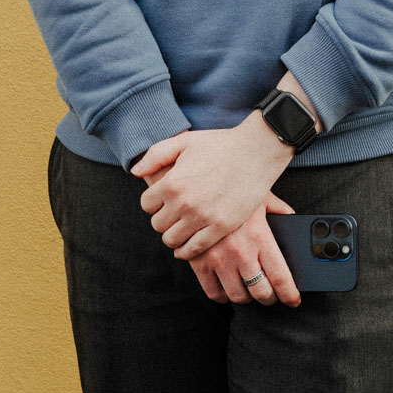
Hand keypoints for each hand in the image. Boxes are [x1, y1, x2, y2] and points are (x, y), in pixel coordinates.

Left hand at [131, 115, 293, 259]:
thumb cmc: (219, 145)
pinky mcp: (220, 228)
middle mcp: (184, 203)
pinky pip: (193, 249)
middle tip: (174, 212)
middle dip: (163, 218)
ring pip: (172, 240)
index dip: (154, 201)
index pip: (146, 204)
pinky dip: (187, 250)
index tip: (164, 198)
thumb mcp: (184, 142)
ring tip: (183, 225)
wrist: (256, 152)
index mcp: (172, 182)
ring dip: (174, 234)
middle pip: (157, 225)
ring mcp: (202, 218)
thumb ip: (155, 155)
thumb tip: (135, 172)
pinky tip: (189, 242)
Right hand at [189, 194, 300, 306]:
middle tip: (271, 295)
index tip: (293, 300)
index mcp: (259, 237)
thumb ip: (280, 211)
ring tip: (250, 290)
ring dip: (247, 297)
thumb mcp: (261, 196)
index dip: (289, 294)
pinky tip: (228, 289)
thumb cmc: (232, 189)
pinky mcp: (199, 263)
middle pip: (261, 292)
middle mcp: (240, 252)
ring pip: (238, 296)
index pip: (280, 277)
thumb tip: (294, 221)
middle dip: (270, 298)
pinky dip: (223, 296)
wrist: (196, 184)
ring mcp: (218, 260)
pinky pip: (214, 293)